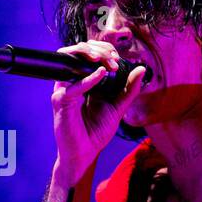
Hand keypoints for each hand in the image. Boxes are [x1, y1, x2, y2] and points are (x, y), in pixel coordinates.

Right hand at [52, 39, 146, 185]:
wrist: (85, 152)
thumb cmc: (97, 131)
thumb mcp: (119, 106)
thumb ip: (129, 89)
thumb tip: (141, 68)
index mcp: (84, 80)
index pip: (89, 53)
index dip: (103, 49)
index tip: (118, 57)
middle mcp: (72, 81)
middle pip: (78, 51)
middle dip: (98, 49)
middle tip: (114, 58)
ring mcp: (64, 89)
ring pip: (69, 60)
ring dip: (88, 54)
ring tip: (105, 59)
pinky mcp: (60, 102)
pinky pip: (71, 86)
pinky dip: (87, 79)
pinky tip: (102, 74)